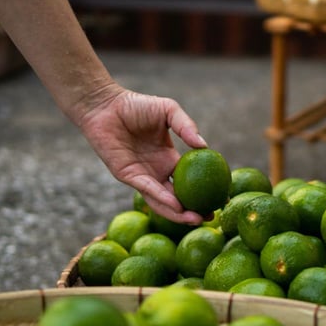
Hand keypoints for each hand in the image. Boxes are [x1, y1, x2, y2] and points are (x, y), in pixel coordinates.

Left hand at [78, 87, 207, 224]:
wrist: (106, 106)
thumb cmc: (136, 105)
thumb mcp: (168, 111)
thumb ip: (186, 126)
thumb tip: (204, 145)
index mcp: (168, 159)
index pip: (189, 181)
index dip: (203, 191)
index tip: (220, 199)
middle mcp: (156, 171)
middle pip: (177, 197)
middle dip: (192, 210)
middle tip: (211, 217)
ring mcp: (142, 176)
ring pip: (162, 201)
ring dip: (177, 213)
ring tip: (195, 220)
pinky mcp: (128, 176)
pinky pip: (147, 189)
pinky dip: (161, 199)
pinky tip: (176, 205)